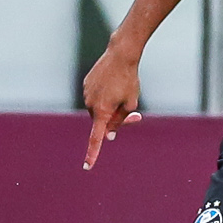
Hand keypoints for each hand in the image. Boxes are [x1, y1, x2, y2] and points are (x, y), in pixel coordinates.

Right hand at [81, 46, 142, 169]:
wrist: (120, 55)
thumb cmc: (129, 80)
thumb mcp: (130, 103)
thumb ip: (119, 120)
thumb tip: (109, 134)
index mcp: (101, 112)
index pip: (96, 138)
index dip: (93, 154)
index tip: (88, 167)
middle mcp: (90, 104)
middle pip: (102, 121)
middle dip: (116, 121)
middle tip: (137, 116)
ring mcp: (86, 93)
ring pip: (99, 109)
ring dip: (111, 106)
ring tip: (123, 90)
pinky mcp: (86, 84)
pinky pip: (96, 96)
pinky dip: (105, 95)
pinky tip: (114, 83)